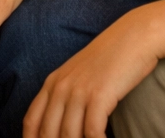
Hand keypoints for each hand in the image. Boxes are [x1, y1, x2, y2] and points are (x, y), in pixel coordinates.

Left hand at [23, 12, 158, 137]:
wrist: (134, 37)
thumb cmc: (110, 59)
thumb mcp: (79, 75)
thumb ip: (67, 95)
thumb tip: (64, 124)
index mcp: (52, 83)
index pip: (31, 122)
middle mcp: (60, 88)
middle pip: (47, 133)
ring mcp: (78, 91)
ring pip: (68, 136)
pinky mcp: (98, 96)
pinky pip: (92, 132)